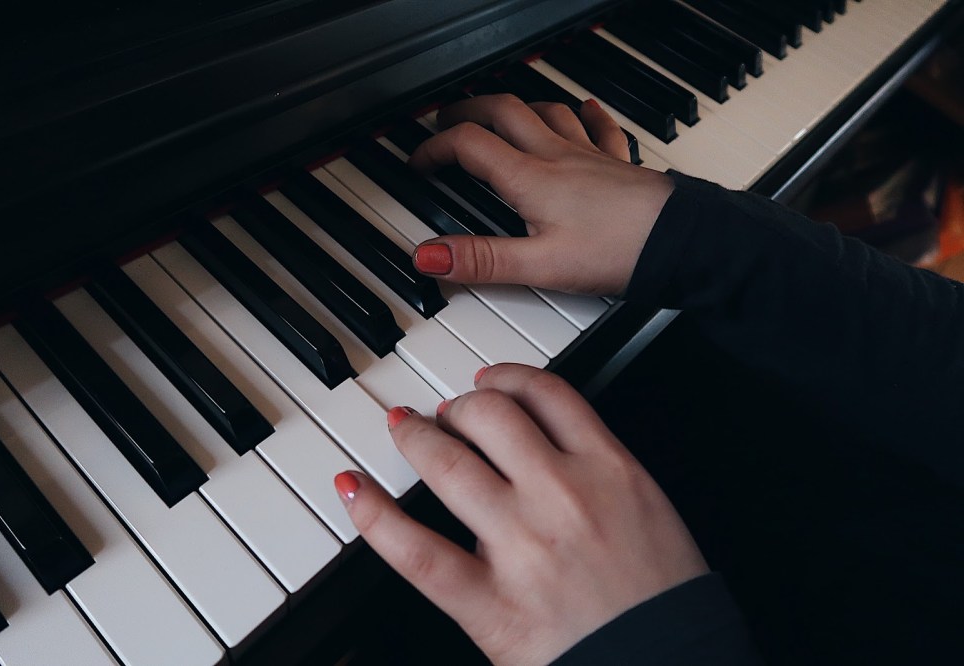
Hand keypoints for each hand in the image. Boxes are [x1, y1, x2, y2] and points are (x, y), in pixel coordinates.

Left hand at [334, 364, 708, 664]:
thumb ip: (600, 470)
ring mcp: (520, 545)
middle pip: (490, 415)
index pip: (547, 393)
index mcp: (609, 469)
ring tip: (404, 429)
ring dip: (415, 437)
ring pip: (447, 464)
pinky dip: (374, 514)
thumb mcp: (650, 510)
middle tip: (446, 414)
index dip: (507, 377)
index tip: (490, 382)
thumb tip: (547, 446)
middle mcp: (562, 494)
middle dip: (458, 406)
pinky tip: (354, 489)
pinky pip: (415, 549)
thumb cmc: (666, 600)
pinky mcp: (488, 602)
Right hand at [408, 94, 673, 295]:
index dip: (435, 148)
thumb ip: (482, 260)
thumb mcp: (539, 266)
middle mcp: (558, 156)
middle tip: (446, 120)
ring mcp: (590, 156)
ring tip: (500, 112)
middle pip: (503, 112)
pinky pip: (598, 126)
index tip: (418, 163)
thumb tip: (428, 255)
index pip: (469, 145)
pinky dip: (584, 114)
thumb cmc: (620, 251)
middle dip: (468, 111)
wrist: (682, 243)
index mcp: (531, 178)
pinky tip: (585, 109)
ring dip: (517, 106)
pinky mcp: (619, 164)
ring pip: (546, 111)